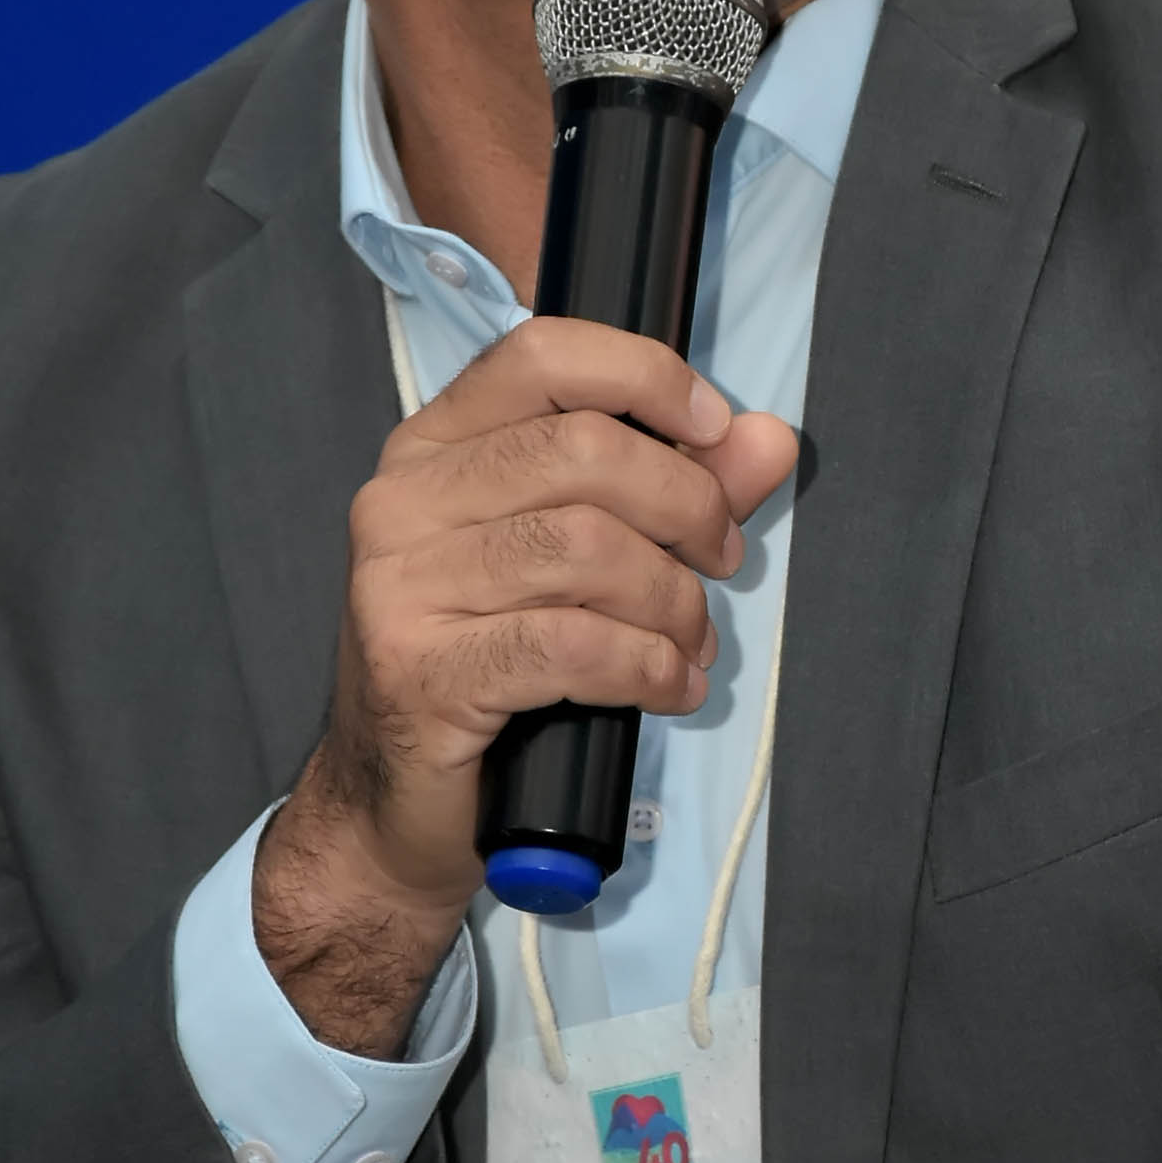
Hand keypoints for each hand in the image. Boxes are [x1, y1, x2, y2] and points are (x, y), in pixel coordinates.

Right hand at [253, 320, 796, 1052]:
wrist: (394, 807)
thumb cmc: (491, 670)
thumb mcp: (581, 565)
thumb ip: (673, 493)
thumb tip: (767, 440)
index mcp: (433, 449)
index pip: (543, 355)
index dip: (646, 377)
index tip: (717, 431)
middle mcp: (402, 501)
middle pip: (582, 451)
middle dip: (686, 505)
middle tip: (720, 563)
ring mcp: (400, 586)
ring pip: (585, 547)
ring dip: (672, 600)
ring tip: (691, 642)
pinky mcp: (419, 670)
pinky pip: (571, 643)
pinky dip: (646, 663)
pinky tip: (669, 685)